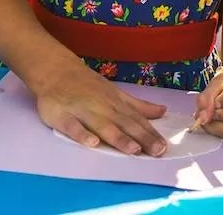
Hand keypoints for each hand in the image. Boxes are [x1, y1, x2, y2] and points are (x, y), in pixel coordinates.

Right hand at [34, 61, 167, 155]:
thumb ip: (138, 106)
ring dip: (118, 137)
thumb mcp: (116, 93)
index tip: (165, 146)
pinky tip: (92, 143)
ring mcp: (82, 110)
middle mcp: (102, 107)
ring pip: (102, 125)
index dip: (151, 133)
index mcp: (116, 103)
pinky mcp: (62, 115)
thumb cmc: (88, 86)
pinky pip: (72, 126)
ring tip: (134, 150)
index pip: (136, 120)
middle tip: (158, 151)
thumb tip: (163, 111)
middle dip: (142, 138)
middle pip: (124, 124)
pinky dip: (82, 134)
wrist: (56, 70)